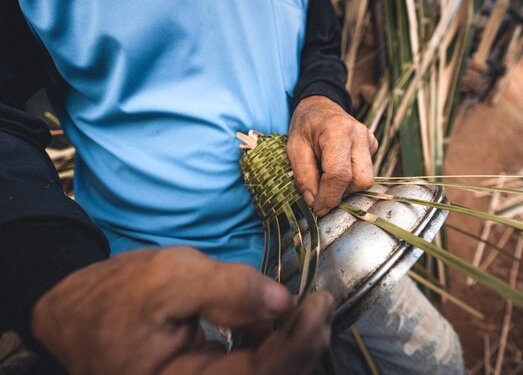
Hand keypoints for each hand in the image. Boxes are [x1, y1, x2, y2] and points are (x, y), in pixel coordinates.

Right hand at [32, 247, 333, 374]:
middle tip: (323, 305)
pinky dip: (270, 342)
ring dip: (291, 344)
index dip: (296, 344)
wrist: (77, 311)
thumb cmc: (115, 295)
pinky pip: (246, 367)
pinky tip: (280, 318)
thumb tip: (283, 301)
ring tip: (310, 310)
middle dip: (301, 345)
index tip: (318, 305)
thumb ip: (227, 290)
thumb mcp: (169, 278)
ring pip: (260, 372)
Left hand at [288, 96, 377, 215]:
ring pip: (366, 180)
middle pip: (360, 181)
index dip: (329, 198)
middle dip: (341, 192)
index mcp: (338, 130)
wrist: (320, 106)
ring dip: (346, 186)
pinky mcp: (373, 146)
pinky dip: (350, 177)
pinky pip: (366, 172)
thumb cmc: (305, 127)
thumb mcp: (294, 149)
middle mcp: (360, 134)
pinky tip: (338, 165)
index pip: (339, 174)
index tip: (318, 210)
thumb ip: (303, 176)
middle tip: (321, 189)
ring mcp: (370, 140)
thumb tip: (314, 203)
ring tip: (328, 174)